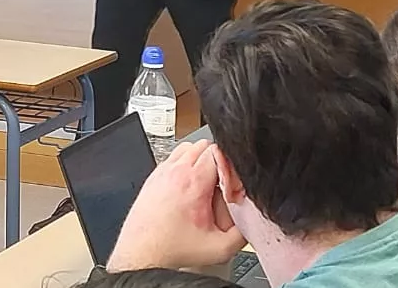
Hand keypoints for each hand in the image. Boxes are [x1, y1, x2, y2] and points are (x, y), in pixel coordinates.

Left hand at [107, 140, 245, 272]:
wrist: (142, 251)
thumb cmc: (172, 248)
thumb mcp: (219, 248)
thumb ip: (242, 233)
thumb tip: (254, 220)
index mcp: (193, 182)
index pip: (218, 151)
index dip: (231, 166)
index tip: (230, 185)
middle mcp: (175, 171)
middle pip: (205, 145)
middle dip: (218, 162)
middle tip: (220, 185)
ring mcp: (163, 171)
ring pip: (188, 147)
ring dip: (201, 161)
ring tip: (205, 185)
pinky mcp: (154, 176)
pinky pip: (174, 157)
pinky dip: (185, 165)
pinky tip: (189, 188)